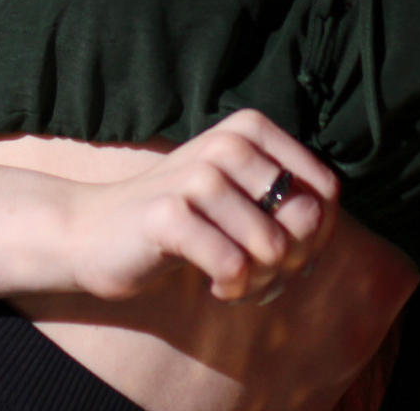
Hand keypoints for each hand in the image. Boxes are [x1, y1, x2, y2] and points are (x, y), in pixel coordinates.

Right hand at [59, 109, 341, 304]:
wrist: (93, 233)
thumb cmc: (183, 222)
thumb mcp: (241, 202)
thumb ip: (290, 208)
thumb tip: (320, 227)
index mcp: (250, 130)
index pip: (326, 190)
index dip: (319, 234)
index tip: (285, 252)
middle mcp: (228, 144)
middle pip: (307, 220)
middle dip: (292, 262)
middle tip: (259, 274)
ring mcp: (197, 176)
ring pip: (275, 248)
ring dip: (261, 282)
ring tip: (235, 281)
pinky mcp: (168, 214)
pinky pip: (235, 267)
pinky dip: (232, 289)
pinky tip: (212, 286)